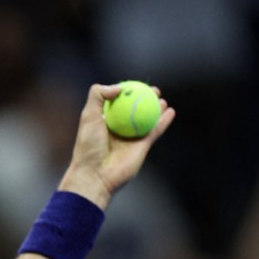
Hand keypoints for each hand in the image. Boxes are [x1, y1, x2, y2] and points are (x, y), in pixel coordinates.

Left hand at [59, 83, 174, 208]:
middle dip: (145, 100)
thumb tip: (118, 87)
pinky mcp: (142, 147)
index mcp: (104, 121)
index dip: (128, 93)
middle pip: (135, 110)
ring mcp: (131, 138)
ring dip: (156, 109)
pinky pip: (155, 131)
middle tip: (154, 90)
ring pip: (147, 120)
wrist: (96, 174)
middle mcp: (118, 129)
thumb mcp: (88, 116)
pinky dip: (163, 121)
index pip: (118, 103)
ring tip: (162, 100)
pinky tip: (170, 112)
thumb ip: (98, 96)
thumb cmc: (88, 146)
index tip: (135, 84)